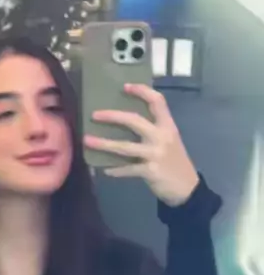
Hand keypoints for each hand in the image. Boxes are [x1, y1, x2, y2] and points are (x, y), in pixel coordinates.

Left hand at [83, 84, 198, 206]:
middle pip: (134, 121)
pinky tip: (104, 169)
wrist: (187, 188)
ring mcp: (155, 154)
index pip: (157, 101)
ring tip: (87, 141)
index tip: (125, 86)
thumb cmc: (174, 160)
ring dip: (104, 144)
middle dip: (112, 116)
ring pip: (124, 147)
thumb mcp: (169, 140)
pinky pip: (127, 169)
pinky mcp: (150, 171)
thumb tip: (124, 120)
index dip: (142, 91)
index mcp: (167, 126)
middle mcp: (162, 137)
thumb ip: (153, 129)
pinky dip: (115, 170)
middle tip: (94, 115)